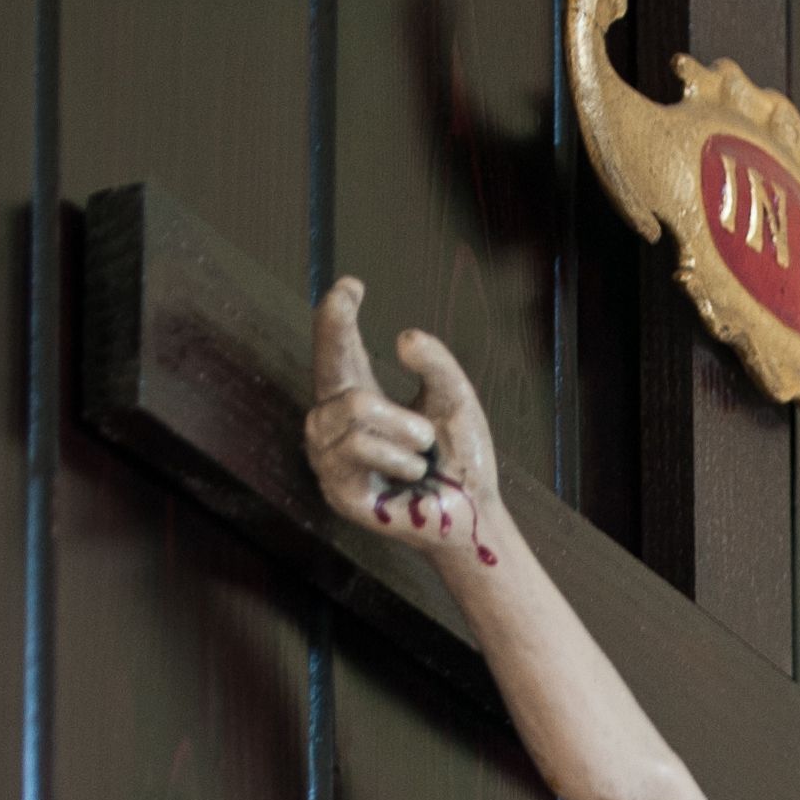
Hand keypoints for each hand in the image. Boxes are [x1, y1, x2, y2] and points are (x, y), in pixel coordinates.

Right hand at [304, 278, 501, 567]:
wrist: (471, 514)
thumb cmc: (460, 458)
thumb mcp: (455, 397)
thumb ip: (435, 363)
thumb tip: (403, 338)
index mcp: (363, 400)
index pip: (339, 352)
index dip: (336, 318)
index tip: (350, 285)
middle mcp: (338, 426)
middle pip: (328, 366)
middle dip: (339, 334)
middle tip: (356, 312)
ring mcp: (332, 459)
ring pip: (350, 406)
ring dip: (400, 424)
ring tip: (423, 446)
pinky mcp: (338, 491)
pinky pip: (357, 447)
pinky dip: (396, 455)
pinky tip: (415, 471)